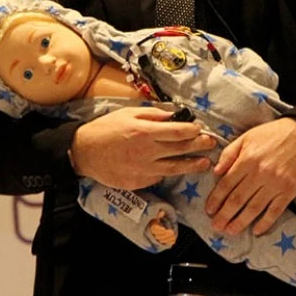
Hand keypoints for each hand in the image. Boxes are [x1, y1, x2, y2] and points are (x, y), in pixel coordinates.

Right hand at [69, 106, 213, 189]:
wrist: (83, 152)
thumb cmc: (105, 128)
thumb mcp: (128, 113)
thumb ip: (153, 115)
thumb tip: (175, 116)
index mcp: (145, 132)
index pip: (178, 131)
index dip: (193, 130)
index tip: (201, 128)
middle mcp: (147, 152)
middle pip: (181, 149)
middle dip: (199, 146)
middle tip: (211, 143)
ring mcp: (143, 170)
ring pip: (175, 168)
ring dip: (192, 165)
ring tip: (205, 163)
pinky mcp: (138, 182)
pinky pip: (158, 177)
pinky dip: (167, 172)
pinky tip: (174, 169)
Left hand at [205, 118, 295, 236]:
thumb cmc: (271, 135)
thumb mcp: (246, 137)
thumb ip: (229, 154)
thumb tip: (215, 172)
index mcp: (248, 159)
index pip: (227, 184)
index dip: (216, 199)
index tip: (209, 210)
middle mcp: (261, 173)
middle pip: (238, 199)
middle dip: (224, 215)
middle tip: (216, 226)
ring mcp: (276, 183)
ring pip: (254, 207)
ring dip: (240, 222)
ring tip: (230, 231)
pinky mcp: (290, 191)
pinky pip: (275, 210)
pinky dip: (265, 222)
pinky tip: (256, 230)